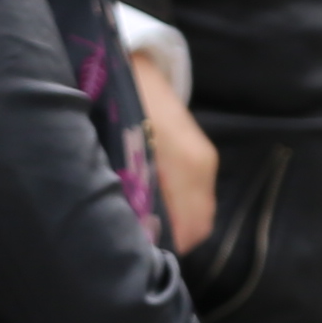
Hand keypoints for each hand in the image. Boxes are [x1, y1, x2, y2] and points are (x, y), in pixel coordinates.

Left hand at [135, 63, 220, 254]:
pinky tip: (154, 209)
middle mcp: (201, 166)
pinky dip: (181, 212)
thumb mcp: (116, 149)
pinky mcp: (203, 157)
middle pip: (196, 228)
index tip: (137, 256)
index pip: (185, 229)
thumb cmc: (118, 108)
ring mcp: (205, 161)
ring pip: (200, 216)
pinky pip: (199, 199)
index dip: (162, 248)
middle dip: (169, 243)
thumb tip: (124, 230)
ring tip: (144, 230)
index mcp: (182, 164)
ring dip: (176, 228)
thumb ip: (126, 189)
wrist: (137, 66)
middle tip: (137, 249)